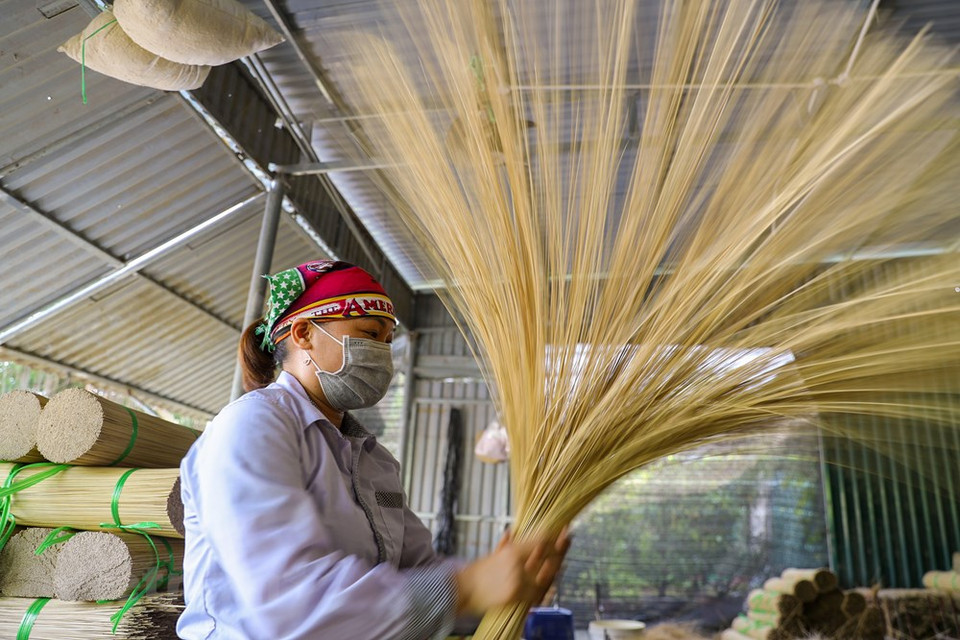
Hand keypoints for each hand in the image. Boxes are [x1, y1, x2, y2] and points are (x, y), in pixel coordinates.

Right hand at [454, 527, 570, 615]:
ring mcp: (519, 582)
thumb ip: (505, 545)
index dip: (555, 536)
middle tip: (568, 540)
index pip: (541, 542)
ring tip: (562, 560)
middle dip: (561, 549)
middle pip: (548, 557)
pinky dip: (545, 586)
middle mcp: (517, 565)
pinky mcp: (517, 596)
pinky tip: (551, 580)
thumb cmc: (476, 572)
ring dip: (555, 567)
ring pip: (546, 575)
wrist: (463, 590)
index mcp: (511, 551)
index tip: (564, 530)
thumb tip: (511, 532)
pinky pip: (537, 592)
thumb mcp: (492, 554)